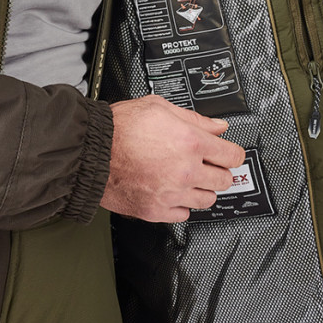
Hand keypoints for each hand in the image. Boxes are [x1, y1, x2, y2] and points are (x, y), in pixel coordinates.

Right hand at [102, 95, 244, 222]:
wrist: (89, 152)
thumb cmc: (118, 128)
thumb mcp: (159, 108)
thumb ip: (194, 118)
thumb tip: (217, 126)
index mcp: (190, 142)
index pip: (233, 156)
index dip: (232, 153)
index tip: (228, 154)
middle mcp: (185, 171)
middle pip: (224, 180)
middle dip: (218, 171)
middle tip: (208, 165)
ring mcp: (172, 194)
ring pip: (206, 200)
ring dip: (202, 189)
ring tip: (188, 179)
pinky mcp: (156, 211)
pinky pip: (183, 215)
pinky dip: (180, 205)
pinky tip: (172, 192)